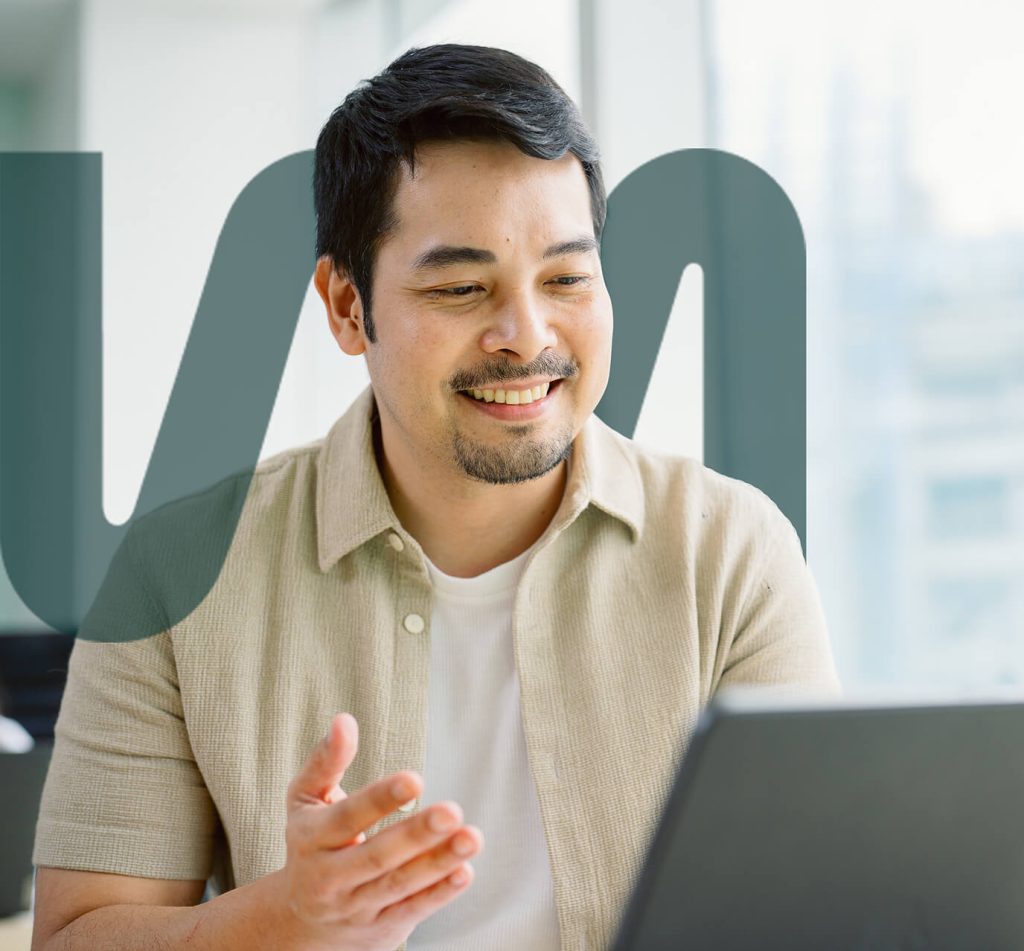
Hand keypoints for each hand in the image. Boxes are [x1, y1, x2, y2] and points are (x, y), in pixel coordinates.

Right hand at [280, 713, 482, 950]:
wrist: (300, 920)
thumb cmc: (312, 842)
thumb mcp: (306, 799)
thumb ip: (326, 760)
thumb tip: (344, 720)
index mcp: (312, 838)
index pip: (347, 817)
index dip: (380, 799)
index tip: (415, 778)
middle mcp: (330, 878)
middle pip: (377, 856)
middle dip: (416, 835)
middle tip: (451, 811)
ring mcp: (356, 907)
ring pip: (399, 885)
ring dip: (438, 863)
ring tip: (472, 837)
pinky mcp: (382, 927)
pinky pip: (412, 911)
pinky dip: (439, 893)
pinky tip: (465, 871)